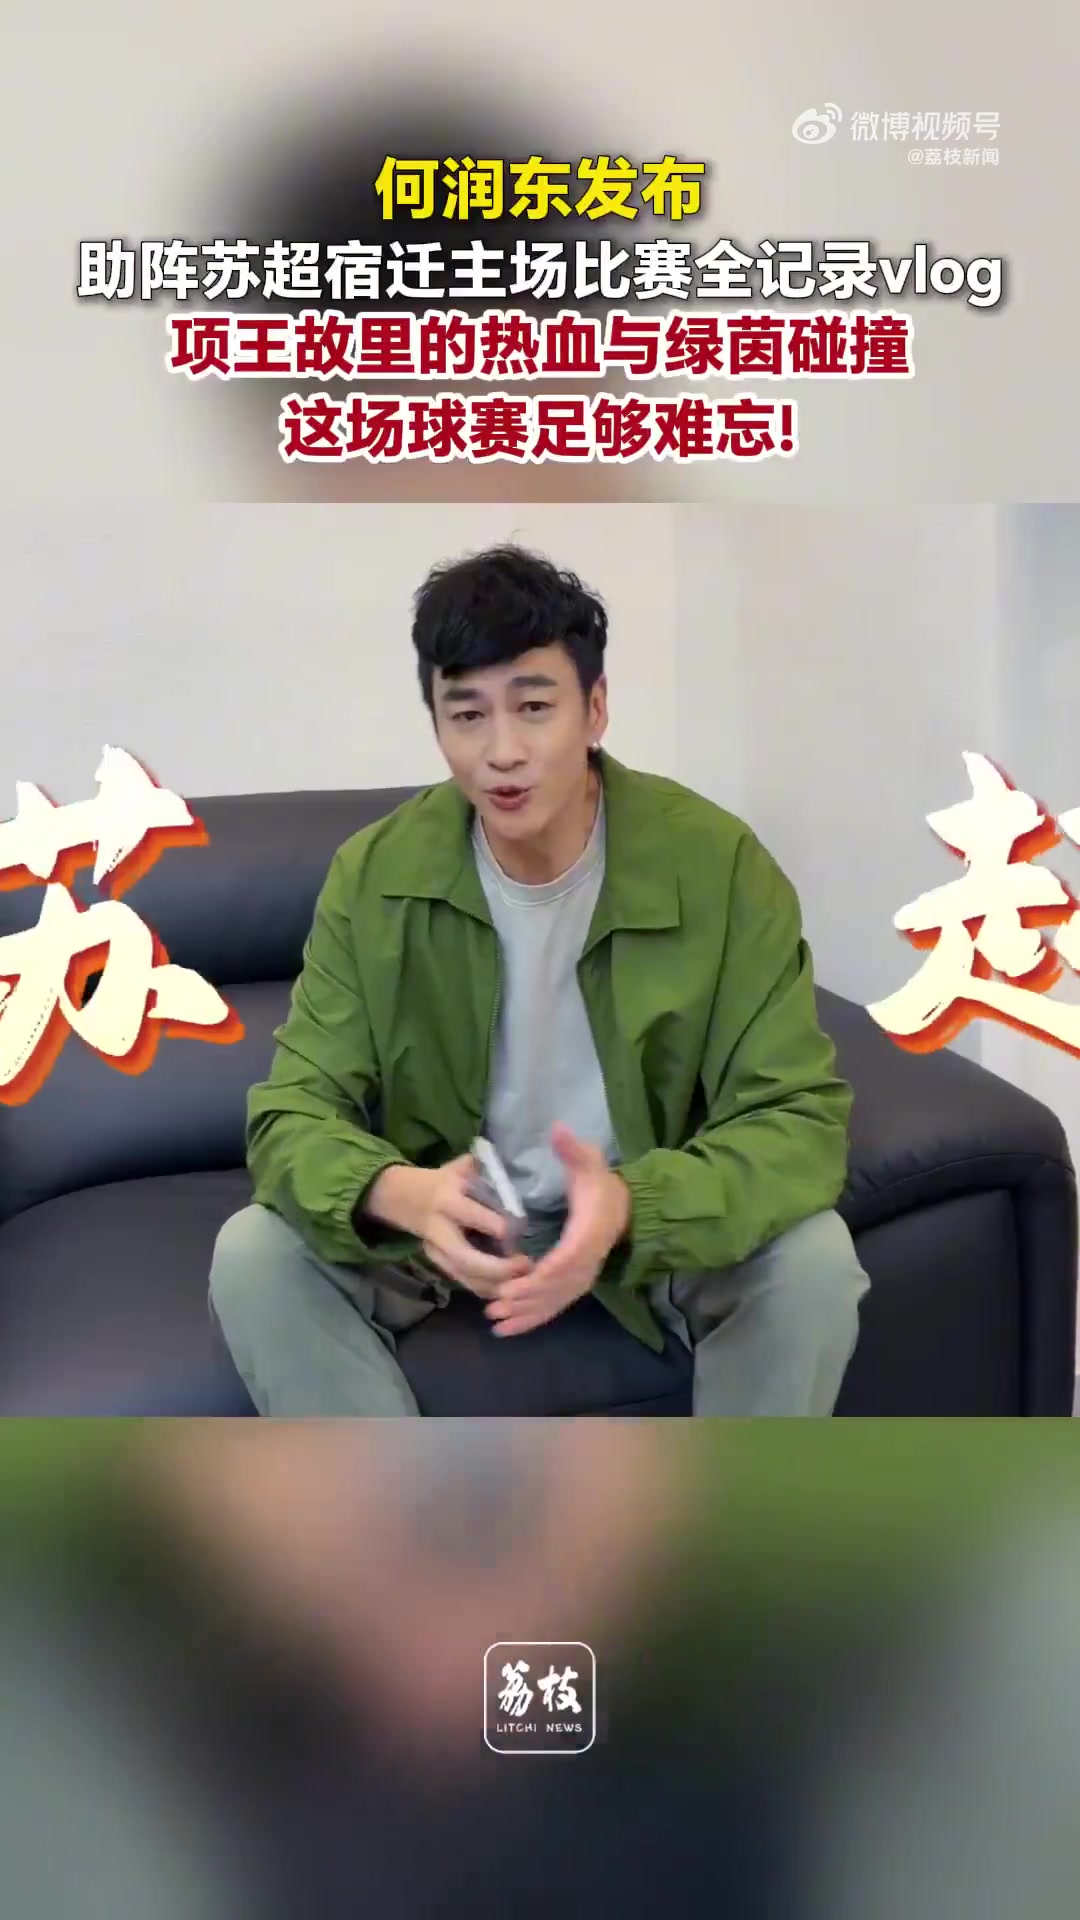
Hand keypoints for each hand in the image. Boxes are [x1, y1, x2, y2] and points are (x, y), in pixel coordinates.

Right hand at [414, 1155, 531, 1297]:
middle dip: (497, 1267)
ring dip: (495, 1283)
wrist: (403, 1199)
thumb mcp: (458, 1168)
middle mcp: (439, 1229)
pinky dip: (485, 1288)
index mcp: (445, 1200)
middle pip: (465, 1257)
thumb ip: (482, 1169)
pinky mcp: (438, 1264)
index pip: (469, 1214)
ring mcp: (436, 1251)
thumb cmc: (441, 1181)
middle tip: (525, 1264)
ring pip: (464, 1276)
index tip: (519, 1230)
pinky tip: (507, 1287)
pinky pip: (463, 1282)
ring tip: (523, 1280)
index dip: (493, 1224)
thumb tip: (512, 1169)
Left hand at [485, 1124, 630, 1337]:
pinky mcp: (573, 1286)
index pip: (567, 1257)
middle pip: (556, 1287)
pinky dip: (531, 1320)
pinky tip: (505, 1330)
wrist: (622, 1209)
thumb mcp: (588, 1162)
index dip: (545, 1272)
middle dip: (526, 1298)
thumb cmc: (598, 1184)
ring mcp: (581, 1277)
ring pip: (553, 1302)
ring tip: (494, 1320)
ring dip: (524, 1314)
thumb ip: (572, 1149)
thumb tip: (558, 1128)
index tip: (520, 1281)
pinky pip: (553, 1307)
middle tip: (496, 1304)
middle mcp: (587, 1261)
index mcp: (588, 1232)